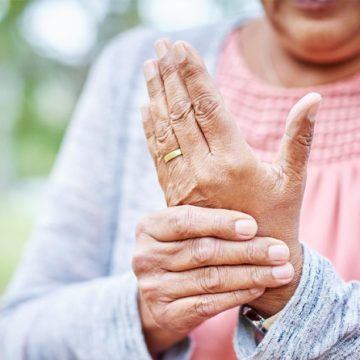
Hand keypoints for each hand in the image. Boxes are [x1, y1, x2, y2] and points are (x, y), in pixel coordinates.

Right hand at [133, 206, 292, 355]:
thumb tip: (257, 188)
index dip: (220, 222)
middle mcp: (145, 257)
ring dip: (251, 274)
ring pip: (210, 279)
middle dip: (247, 251)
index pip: (184, 221)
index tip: (253, 225)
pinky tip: (260, 287)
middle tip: (280, 250)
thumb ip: (208, 211)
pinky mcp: (166, 313)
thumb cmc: (183, 248)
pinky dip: (238, 295)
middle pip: (202, 251)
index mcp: (148, 227)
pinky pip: (208, 304)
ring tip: (282, 270)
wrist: (163, 290)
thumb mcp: (185, 228)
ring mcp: (153, 288)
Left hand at [141, 39, 321, 313]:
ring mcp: (184, 183)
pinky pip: (158, 155)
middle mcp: (203, 169)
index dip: (194, 74)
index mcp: (234, 161)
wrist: (250, 261)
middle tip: (161, 45)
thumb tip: (312, 99)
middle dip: (170, 76)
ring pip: (165, 131)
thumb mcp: (292, 178)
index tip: (181, 47)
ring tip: (150, 67)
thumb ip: (298, 138)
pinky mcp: (174, 194)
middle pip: (182, 113)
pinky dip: (151, 128)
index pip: (208, 106)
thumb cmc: (278, 217)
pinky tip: (146, 107)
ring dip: (156, 95)